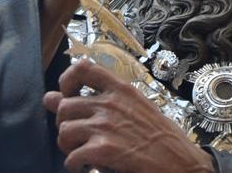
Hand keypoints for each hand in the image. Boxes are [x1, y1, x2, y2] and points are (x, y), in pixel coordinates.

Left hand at [43, 60, 214, 172]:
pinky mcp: (105, 150)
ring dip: (68, 146)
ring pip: (64, 131)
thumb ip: (98, 100)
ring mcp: (107, 125)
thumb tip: (50, 97)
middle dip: (64, 124)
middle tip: (77, 136)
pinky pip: (71, 157)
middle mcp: (111, 103)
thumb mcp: (135, 108)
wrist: (181, 162)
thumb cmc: (161, 136)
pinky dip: (74, 165)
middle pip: (65, 106)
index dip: (66, 80)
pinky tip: (85, 167)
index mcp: (121, 89)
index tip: (67, 94)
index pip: (83, 68)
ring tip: (81, 152)